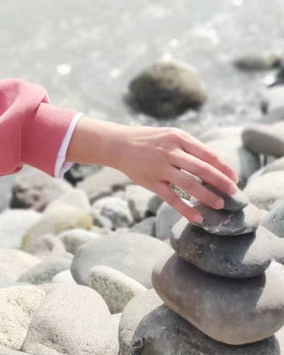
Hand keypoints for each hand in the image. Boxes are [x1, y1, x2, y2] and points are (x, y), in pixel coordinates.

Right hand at [67, 117, 238, 224]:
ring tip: (220, 205)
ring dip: (206, 196)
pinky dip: (185, 209)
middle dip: (220, 181)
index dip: (223, 167)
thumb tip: (217, 166)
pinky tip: (197, 218)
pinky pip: (171, 198)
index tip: (235, 178)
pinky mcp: (151, 181)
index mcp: (178, 137)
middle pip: (201, 168)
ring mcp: (160, 167)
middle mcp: (170, 151)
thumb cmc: (150, 140)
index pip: (207, 153)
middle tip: (235, 192)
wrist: (118, 144)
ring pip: (189, 184)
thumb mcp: (170, 136)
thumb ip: (191, 148)